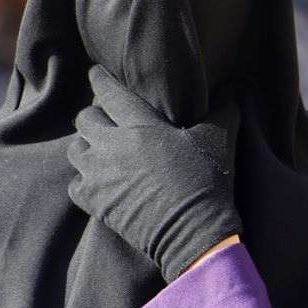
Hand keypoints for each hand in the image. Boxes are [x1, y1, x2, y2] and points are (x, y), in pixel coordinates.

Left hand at [68, 66, 242, 280]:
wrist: (192, 233)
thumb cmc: (206, 182)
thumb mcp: (219, 140)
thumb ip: (223, 110)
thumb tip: (232, 89)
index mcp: (140, 125)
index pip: (109, 93)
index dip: (99, 80)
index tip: (95, 74)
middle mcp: (113, 146)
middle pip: (85, 119)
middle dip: (93, 116)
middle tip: (105, 120)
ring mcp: (100, 175)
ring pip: (75, 150)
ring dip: (85, 146)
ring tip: (100, 150)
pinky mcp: (96, 202)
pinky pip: (75, 184)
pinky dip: (82, 181)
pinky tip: (96, 182)